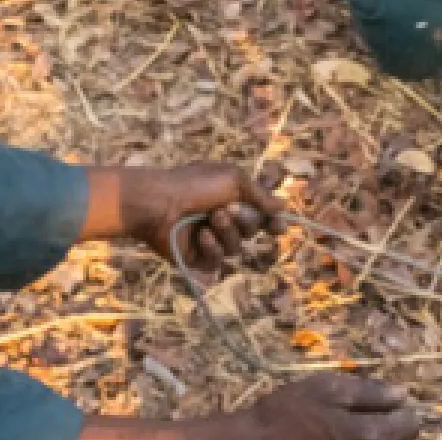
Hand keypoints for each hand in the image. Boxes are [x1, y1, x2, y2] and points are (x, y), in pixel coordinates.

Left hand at [82, 163, 285, 270]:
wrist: (158, 203)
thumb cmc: (193, 185)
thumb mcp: (232, 180)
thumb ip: (260, 195)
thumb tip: (283, 206)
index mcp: (230, 198)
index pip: (259, 214)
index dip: (272, 221)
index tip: (279, 226)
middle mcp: (222, 219)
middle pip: (252, 231)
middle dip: (244, 221)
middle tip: (225, 209)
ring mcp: (209, 240)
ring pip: (236, 247)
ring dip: (227, 232)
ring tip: (209, 220)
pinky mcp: (197, 258)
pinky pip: (217, 261)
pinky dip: (211, 247)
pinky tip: (199, 236)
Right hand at [228, 374, 419, 439]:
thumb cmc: (288, 412)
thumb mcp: (326, 389)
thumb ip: (368, 392)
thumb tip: (401, 392)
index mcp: (371, 435)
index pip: (410, 425)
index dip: (404, 411)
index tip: (392, 404)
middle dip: (395, 427)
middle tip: (372, 415)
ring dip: (378, 436)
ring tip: (355, 428)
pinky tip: (342, 435)